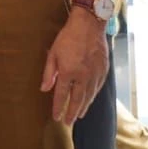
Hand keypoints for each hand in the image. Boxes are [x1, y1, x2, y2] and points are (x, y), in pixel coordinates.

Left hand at [40, 10, 109, 124]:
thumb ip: (49, 73)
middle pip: (77, 100)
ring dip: (83, 107)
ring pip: (89, 96)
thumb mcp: (53, 53)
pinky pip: (98, 88)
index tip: (56, 117)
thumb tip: (44, 89)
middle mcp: (83, 77)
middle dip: (72, 113)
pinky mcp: (103, 71)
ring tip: (79, 115)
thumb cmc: (68, 37)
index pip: (62, 95)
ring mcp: (95, 74)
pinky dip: (93, 97)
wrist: (89, 25)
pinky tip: (90, 100)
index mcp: (68, 72)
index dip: (58, 108)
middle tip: (68, 122)